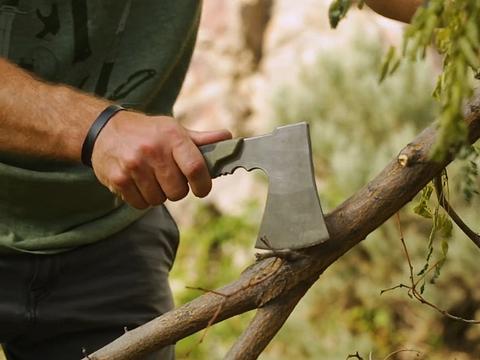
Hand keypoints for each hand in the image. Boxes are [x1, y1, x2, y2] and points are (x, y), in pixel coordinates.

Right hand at [91, 111, 231, 208]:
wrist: (103, 130)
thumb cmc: (146, 132)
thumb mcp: (173, 129)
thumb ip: (201, 140)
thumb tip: (229, 139)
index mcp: (172, 137)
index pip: (196, 168)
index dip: (203, 185)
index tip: (202, 189)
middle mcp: (153, 151)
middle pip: (178, 191)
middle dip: (177, 190)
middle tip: (169, 178)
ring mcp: (134, 166)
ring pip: (159, 200)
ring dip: (159, 194)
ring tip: (151, 178)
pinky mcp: (118, 180)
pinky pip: (140, 204)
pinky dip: (142, 199)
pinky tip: (138, 183)